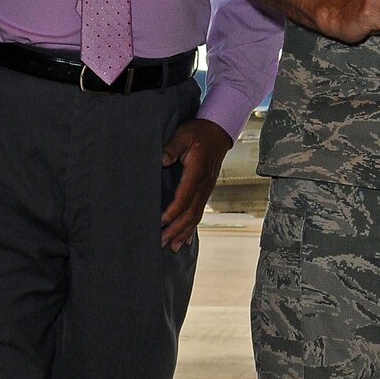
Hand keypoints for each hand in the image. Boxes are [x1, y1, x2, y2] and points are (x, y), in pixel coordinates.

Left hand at [160, 119, 233, 250]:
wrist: (218, 132)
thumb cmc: (199, 132)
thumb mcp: (184, 134)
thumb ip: (172, 146)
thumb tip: (162, 159)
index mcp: (197, 172)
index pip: (185, 196)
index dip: (174, 211)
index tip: (161, 221)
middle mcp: (204, 185)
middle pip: (191, 212)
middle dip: (177, 229)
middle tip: (162, 241)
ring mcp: (206, 190)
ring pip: (195, 216)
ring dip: (183, 232)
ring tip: (172, 246)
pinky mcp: (204, 191)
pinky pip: (199, 212)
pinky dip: (192, 228)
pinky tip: (186, 240)